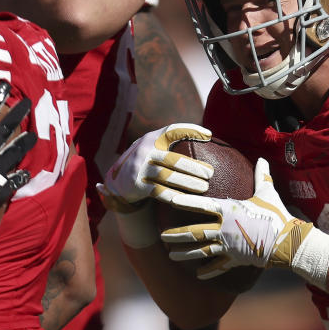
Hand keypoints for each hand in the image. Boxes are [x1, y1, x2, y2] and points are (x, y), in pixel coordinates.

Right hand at [0, 85, 36, 228]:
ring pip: (15, 151)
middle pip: (6, 128)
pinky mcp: (1, 187)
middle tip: (29, 102)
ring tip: (35, 135)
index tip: (6, 86)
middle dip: (18, 114)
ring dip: (26, 142)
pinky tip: (27, 173)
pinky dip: (21, 176)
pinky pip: (14, 180)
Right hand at [98, 123, 213, 212]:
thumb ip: (170, 144)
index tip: (209, 135)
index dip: (191, 130)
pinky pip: (160, 192)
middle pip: (173, 159)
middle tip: (210, 173)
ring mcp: (139, 169)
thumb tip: (204, 138)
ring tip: (204, 187)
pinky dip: (175, 196)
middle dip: (193, 167)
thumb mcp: (152, 148)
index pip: (172, 130)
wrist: (118, 182)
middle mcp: (144, 151)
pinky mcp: (137, 186)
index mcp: (150, 139)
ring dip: (188, 183)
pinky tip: (188, 199)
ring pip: (167, 176)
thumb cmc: (145, 164)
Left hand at [158, 157, 295, 277]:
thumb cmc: (276, 215)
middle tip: (161, 236)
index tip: (170, 200)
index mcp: (229, 210)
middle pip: (195, 232)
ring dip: (185, 253)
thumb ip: (261, 176)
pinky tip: (197, 275)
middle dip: (177, 234)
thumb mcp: (267, 193)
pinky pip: (218, 266)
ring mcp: (228, 246)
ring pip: (201, 251)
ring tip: (171, 255)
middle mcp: (224, 229)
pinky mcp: (236, 259)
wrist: (287, 242)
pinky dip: (208, 271)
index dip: (185, 202)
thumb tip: (262, 159)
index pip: (202, 204)